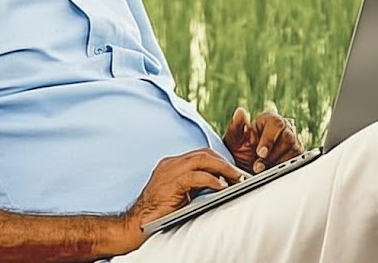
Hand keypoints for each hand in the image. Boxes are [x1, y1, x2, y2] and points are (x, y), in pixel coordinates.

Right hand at [122, 148, 245, 248]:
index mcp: (172, 164)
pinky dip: (212, 179)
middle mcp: (171, 163)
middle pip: (205, 153)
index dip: (220, 161)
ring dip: (224, 169)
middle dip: (226, 162)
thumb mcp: (180, 194)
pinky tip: (222, 187)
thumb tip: (221, 185)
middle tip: (242, 175)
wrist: (135, 225)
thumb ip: (195, 185)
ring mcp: (169, 171)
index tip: (236, 172)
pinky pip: (196, 176)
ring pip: (203, 159)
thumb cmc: (158, 214)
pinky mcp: (170, 183)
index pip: (201, 154)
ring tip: (238, 179)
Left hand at [223, 108, 303, 173]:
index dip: (269, 140)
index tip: (260, 153)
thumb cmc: (240, 150)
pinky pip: (296, 162)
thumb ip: (235, 126)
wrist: (246, 168)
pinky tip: (271, 171)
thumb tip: (240, 112)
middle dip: (271, 156)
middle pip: (287, 139)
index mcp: (270, 120)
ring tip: (262, 169)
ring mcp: (293, 142)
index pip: (276, 124)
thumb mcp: (234, 140)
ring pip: (293, 152)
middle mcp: (285, 129)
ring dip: (276, 164)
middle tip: (258, 166)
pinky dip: (283, 169)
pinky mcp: (298, 156)